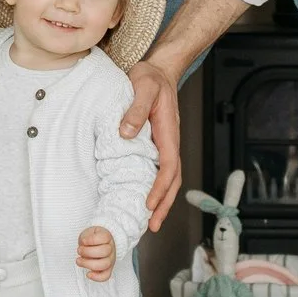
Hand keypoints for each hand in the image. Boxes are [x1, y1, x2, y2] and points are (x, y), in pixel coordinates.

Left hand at [76, 225, 115, 281]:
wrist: (97, 244)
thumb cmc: (91, 238)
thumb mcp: (88, 233)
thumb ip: (87, 237)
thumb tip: (84, 244)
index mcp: (107, 237)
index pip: (104, 237)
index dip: (91, 240)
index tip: (83, 241)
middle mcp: (111, 248)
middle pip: (104, 251)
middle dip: (88, 252)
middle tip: (79, 250)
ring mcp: (110, 259)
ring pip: (104, 264)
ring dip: (88, 263)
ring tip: (79, 260)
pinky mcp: (107, 269)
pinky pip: (106, 276)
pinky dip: (97, 277)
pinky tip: (88, 274)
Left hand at [120, 59, 183, 228]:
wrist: (158, 70)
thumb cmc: (151, 78)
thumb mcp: (143, 88)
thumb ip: (136, 110)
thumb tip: (125, 134)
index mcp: (168, 133)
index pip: (168, 168)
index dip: (159, 189)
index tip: (149, 204)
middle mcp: (169, 143)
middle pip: (172, 181)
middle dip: (164, 205)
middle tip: (151, 226)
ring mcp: (163, 145)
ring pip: (167, 179)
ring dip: (161, 201)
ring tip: (149, 221)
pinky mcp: (155, 144)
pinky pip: (158, 171)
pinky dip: (154, 188)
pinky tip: (143, 198)